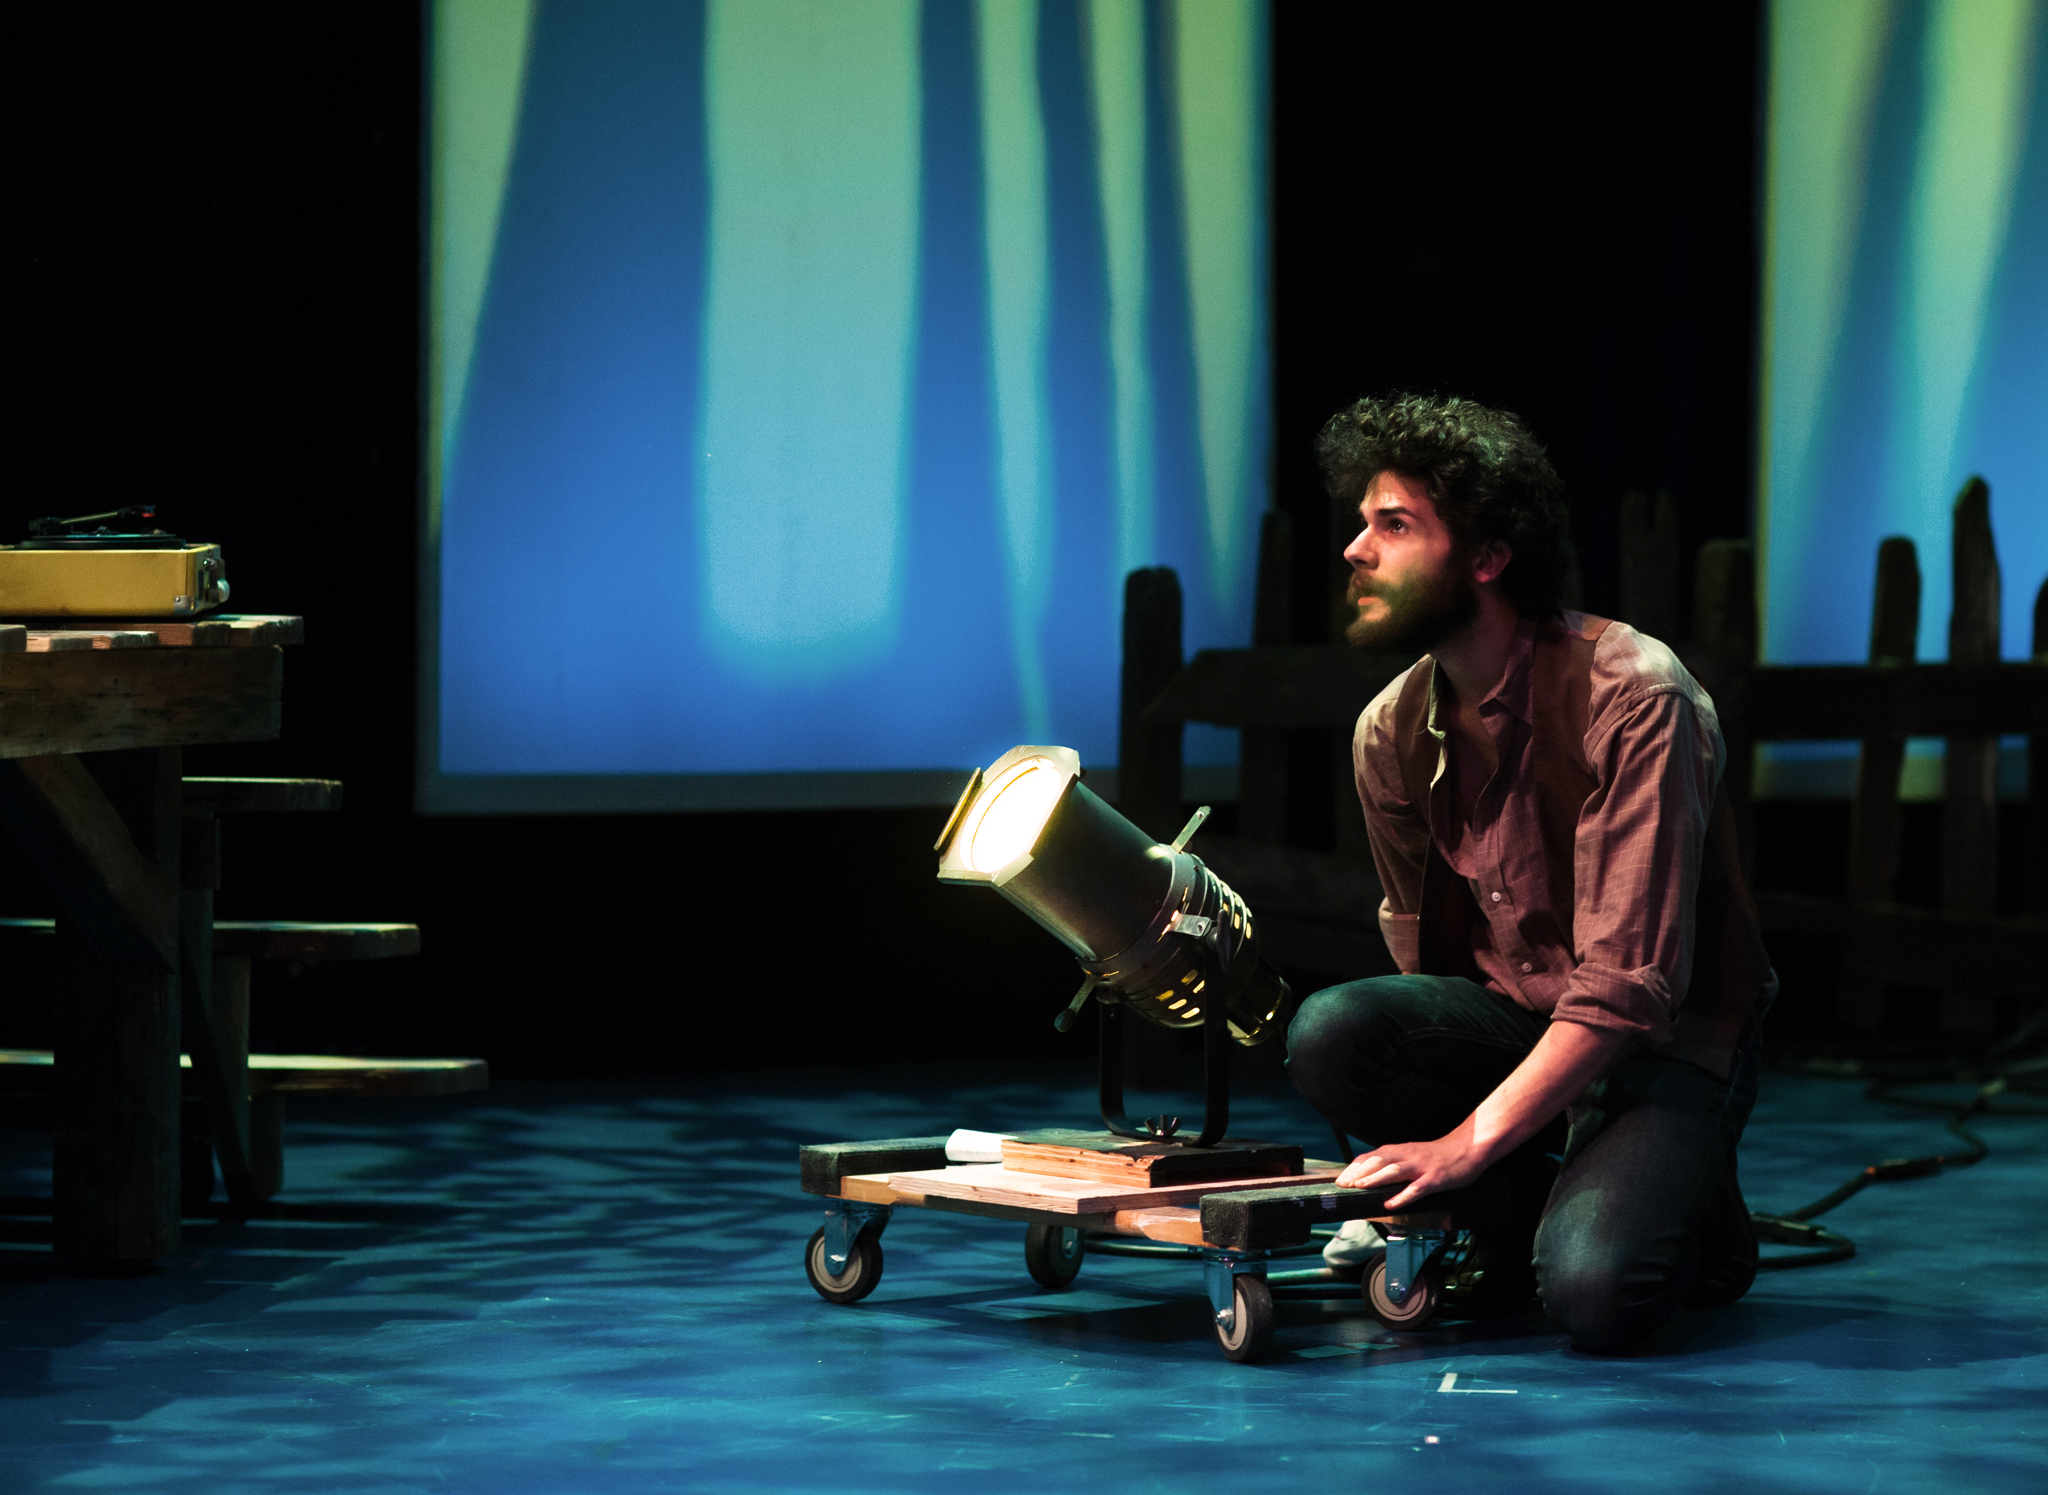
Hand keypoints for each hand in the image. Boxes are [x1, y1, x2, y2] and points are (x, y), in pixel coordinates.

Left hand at [1335, 1135, 1484, 1210]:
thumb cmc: (1436, 1156)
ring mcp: (1420, 1167)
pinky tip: (1390, 1204)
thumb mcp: (1411, 1155)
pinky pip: (1416, 1188)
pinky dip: (1402, 1196)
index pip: (1370, 1157)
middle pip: (1377, 1161)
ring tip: (1360, 1187)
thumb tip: (1370, 1178)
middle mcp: (1406, 1156)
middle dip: (1358, 1173)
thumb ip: (1393, 1164)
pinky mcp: (1434, 1179)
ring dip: (1375, 1178)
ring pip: (1394, 1171)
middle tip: (1343, 1185)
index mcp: (1398, 1151)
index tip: (1340, 1180)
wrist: (1466, 1148)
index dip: (1353, 1168)